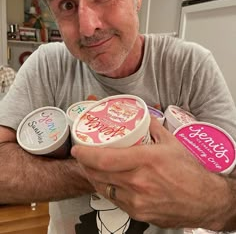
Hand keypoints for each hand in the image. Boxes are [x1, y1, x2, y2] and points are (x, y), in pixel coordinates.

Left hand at [71, 117, 228, 229]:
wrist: (204, 200)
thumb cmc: (189, 170)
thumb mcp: (172, 142)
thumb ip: (153, 126)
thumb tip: (141, 115)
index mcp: (145, 160)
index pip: (105, 159)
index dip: (86, 154)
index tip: (77, 149)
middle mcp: (138, 182)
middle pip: (99, 175)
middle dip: (85, 165)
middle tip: (81, 156)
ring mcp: (137, 201)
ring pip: (104, 189)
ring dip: (93, 177)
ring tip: (90, 167)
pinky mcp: (139, 214)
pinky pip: (115, 200)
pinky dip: (107, 189)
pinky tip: (108, 182)